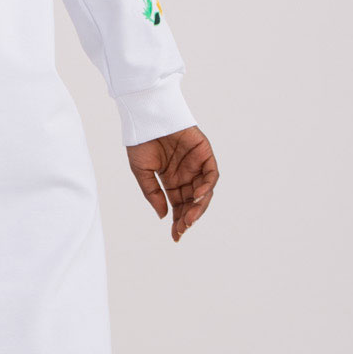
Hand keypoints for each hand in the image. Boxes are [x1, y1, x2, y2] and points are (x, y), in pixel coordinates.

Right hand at [126, 125, 217, 241]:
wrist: (146, 116)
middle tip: (182, 229)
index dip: (178, 222)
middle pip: (193, 202)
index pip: (179, 206)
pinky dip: (207, 187)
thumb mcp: (142, 172)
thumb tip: (163, 216)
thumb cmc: (141, 141)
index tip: (175, 236)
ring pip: (204, 192)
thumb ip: (153, 193)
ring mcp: (196, 164)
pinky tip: (197, 197)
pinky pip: (211, 174)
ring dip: (199, 207)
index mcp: (171, 181)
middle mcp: (186, 175)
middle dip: (189, 217)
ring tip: (189, 218)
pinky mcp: (205, 153)